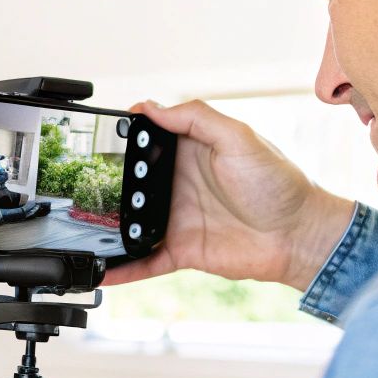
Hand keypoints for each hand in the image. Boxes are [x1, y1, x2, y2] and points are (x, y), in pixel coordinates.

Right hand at [103, 100, 355, 292]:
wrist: (299, 236)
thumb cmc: (279, 184)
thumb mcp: (239, 138)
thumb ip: (196, 117)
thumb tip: (151, 107)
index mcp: (190, 150)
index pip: (148, 139)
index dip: (123, 138)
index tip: (97, 136)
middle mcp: (177, 183)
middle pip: (130, 183)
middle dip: (105, 185)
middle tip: (78, 186)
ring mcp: (176, 219)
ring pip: (130, 223)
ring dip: (107, 228)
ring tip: (79, 230)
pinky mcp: (180, 251)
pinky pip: (144, 261)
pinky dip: (123, 268)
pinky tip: (101, 270)